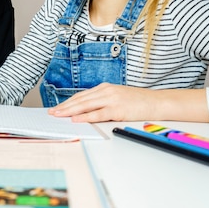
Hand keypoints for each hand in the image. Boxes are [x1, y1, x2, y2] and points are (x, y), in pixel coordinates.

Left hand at [48, 83, 208, 122]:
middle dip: (64, 107)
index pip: (81, 96)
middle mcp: (106, 91)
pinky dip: (86, 117)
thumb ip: (102, 102)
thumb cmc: (138, 102)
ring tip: (58, 115)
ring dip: (70, 111)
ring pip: (85, 105)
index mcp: (104, 88)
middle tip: (51, 113)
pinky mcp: (118, 109)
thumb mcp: (117, 98)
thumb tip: (86, 111)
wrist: (157, 102)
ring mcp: (111, 99)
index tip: (57, 108)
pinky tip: (76, 119)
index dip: (67, 102)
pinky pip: (98, 113)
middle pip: (80, 100)